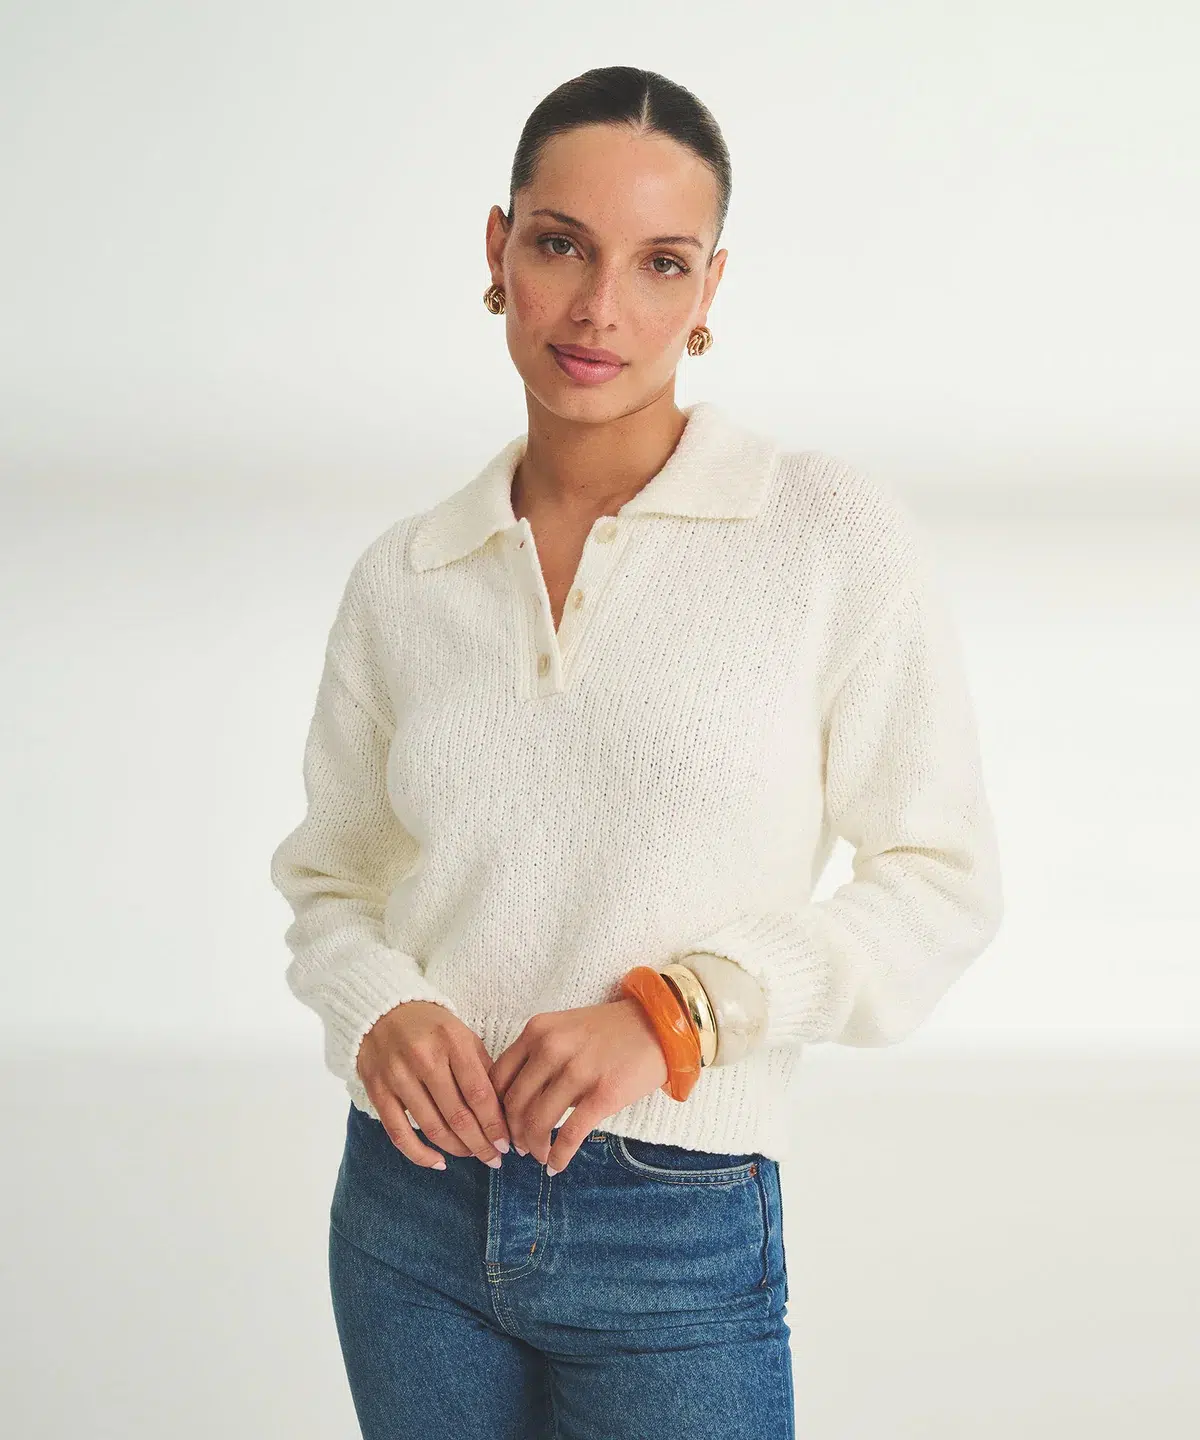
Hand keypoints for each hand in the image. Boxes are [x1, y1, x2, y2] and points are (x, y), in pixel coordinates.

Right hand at [356, 1001, 511, 1168]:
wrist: (383, 1011)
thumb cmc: (432, 1027)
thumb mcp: (464, 1036)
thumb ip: (483, 1069)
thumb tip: (503, 1113)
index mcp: (452, 1042)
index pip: (478, 1094)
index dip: (494, 1125)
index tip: (506, 1143)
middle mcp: (424, 1059)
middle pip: (457, 1116)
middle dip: (480, 1144)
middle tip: (494, 1158)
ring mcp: (398, 1076)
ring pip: (432, 1128)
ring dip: (457, 1149)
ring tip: (472, 1155)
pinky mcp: (378, 1091)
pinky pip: (399, 1133)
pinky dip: (420, 1154)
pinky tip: (438, 1162)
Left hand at [488, 997, 668, 1174]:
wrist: (660, 1024)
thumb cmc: (610, 1030)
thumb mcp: (565, 1029)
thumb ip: (539, 1057)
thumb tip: (518, 1103)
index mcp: (537, 1031)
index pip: (498, 1078)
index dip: (492, 1109)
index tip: (498, 1125)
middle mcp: (552, 1048)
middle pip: (514, 1104)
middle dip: (512, 1133)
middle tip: (517, 1147)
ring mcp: (578, 1071)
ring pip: (538, 1122)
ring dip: (533, 1147)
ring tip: (538, 1155)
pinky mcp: (604, 1094)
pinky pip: (570, 1134)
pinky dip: (558, 1156)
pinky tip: (555, 1166)